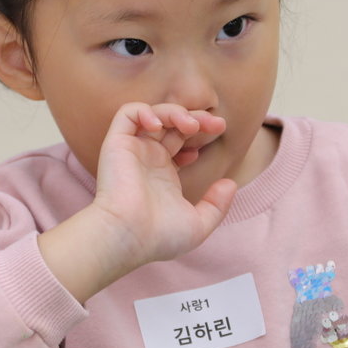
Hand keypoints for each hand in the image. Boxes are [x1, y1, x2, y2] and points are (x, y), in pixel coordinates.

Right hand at [39, 103, 236, 303]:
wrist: (128, 236)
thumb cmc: (158, 237)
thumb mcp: (198, 225)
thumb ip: (217, 205)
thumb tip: (230, 183)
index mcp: (163, 175)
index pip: (180, 143)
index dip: (197, 138)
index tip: (203, 150)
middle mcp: (148, 159)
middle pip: (172, 125)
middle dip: (197, 119)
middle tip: (217, 125)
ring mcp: (133, 150)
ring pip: (154, 114)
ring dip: (175, 112)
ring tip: (191, 126)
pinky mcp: (117, 143)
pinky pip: (127, 113)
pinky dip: (145, 111)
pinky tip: (159, 125)